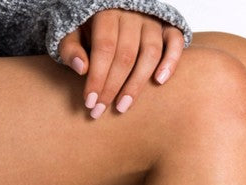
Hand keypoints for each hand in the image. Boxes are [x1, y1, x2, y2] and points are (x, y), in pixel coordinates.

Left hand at [58, 9, 184, 117]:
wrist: (112, 17)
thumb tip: (82, 68)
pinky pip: (175, 42)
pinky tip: (160, 81)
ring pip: (150, 53)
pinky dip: (171, 60)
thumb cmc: (90, 29)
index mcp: (107, 13)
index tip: (90, 102)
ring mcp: (152, 22)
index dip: (98, 77)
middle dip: (112, 87)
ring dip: (137, 84)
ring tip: (123, 106)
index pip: (105, 47)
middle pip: (126, 55)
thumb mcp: (73, 33)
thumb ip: (71, 47)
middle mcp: (132, 15)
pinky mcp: (167, 28)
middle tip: (101, 110)